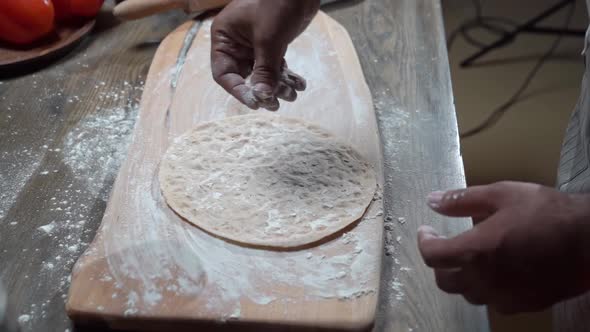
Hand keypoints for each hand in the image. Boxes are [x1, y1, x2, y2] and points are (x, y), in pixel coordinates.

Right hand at [211, 0, 319, 110]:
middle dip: (262, 90)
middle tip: (276, 104)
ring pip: (262, 74)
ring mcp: (254, 44)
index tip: (256, 103)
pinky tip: (299, 84)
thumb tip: (262, 98)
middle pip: (244, 76)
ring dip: (278, 86)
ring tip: (293, 94)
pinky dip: (286, 76)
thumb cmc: (276, 4)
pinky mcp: (272, 44)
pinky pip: (275, 66)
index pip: (224, 73)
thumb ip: (265, 70)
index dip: (238, 90)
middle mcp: (236, 43)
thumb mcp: (269, 40)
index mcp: (224, 38)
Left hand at [418, 181, 589, 313]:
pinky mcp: (523, 304)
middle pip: (444, 281)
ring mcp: (504, 296)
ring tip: (471, 258)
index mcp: (474, 252)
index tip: (426, 231)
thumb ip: (462, 200)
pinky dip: (487, 288)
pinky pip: (494, 301)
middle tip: (446, 245)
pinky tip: (497, 272)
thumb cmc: (546, 213)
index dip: (424, 242)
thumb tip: (433, 200)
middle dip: (440, 263)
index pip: (432, 256)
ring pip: (468, 294)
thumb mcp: (502, 194)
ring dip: (462, 277)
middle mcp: (484, 280)